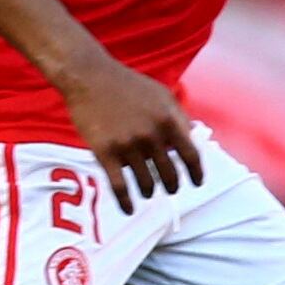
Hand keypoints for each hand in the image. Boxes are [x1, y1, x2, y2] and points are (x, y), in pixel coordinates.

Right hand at [59, 54, 202, 212]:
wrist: (87, 75)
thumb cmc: (126, 84)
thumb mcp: (161, 94)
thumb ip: (179, 118)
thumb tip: (193, 143)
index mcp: (168, 120)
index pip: (191, 157)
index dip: (196, 174)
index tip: (196, 183)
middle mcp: (150, 134)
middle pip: (170, 175)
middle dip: (172, 185)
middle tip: (170, 187)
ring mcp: (127, 144)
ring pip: (146, 184)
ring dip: (149, 191)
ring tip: (147, 190)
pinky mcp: (104, 151)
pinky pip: (119, 186)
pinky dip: (126, 202)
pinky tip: (129, 208)